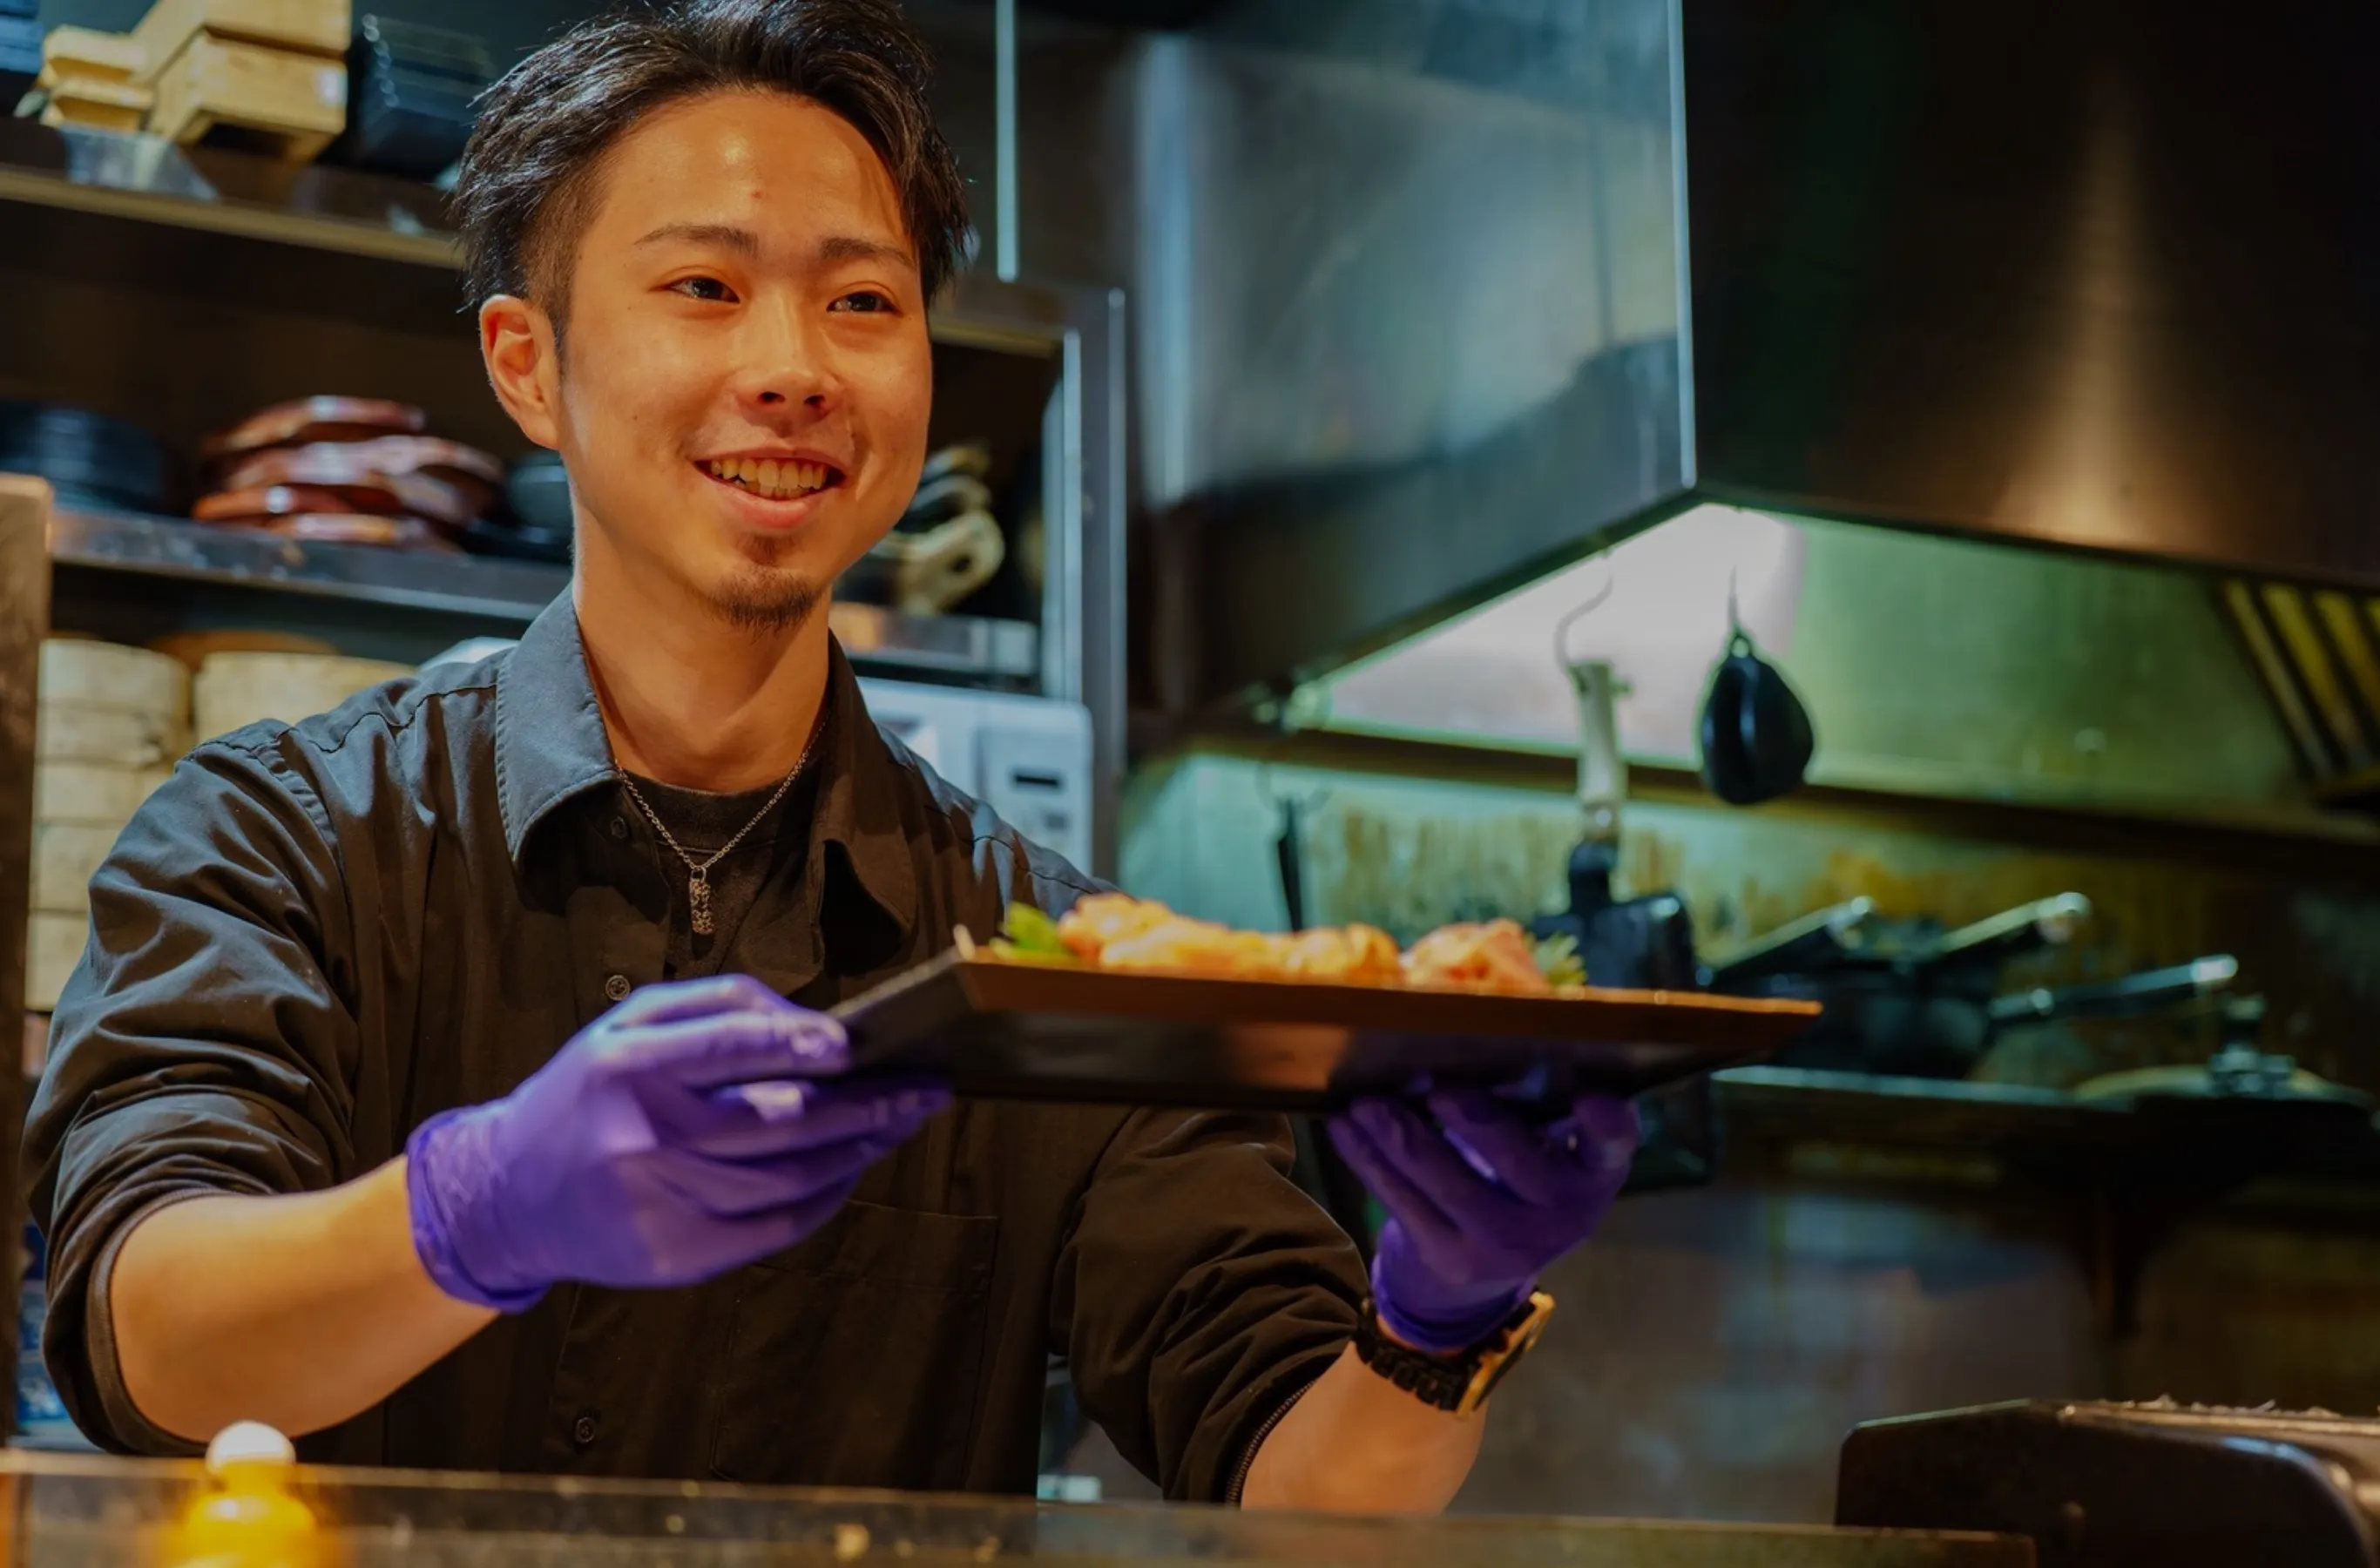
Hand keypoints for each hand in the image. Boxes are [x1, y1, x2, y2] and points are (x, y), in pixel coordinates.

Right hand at [406, 974, 946, 1309]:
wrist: (507, 1194)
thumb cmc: (587, 1094)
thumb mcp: (629, 1024)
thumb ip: (720, 1007)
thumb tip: (815, 1024)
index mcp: (629, 1066)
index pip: (731, 1049)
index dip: (802, 1046)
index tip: (859, 1045)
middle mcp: (644, 1138)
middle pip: (781, 1125)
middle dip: (865, 1106)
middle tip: (923, 1091)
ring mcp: (661, 1205)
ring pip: (790, 1180)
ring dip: (858, 1151)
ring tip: (897, 1123)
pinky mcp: (675, 1258)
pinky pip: (775, 1228)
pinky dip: (825, 1198)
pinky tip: (850, 1168)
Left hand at [1326, 1089, 1638, 1353]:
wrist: (1485, 1269)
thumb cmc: (1518, 1174)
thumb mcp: (1544, 1144)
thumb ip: (1529, 1100)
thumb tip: (1469, 1025)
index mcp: (1594, 1171)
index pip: (1612, 1145)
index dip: (1607, 1125)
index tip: (1592, 1098)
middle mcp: (1562, 1212)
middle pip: (1517, 1160)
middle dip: (1475, 1120)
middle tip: (1439, 1085)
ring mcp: (1507, 1243)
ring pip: (1446, 1181)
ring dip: (1400, 1134)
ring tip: (1366, 1100)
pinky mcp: (1452, 1258)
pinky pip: (1402, 1201)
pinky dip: (1369, 1159)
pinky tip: (1345, 1127)